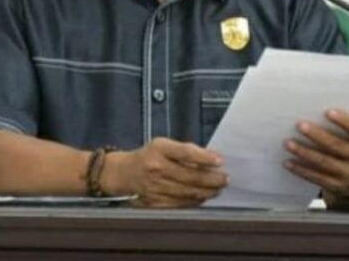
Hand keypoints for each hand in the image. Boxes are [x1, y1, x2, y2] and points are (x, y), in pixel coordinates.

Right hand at [103, 137, 228, 207]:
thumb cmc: (148, 156)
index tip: (220, 161)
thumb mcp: (164, 145)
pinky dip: (194, 201)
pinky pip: (180, 204)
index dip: (204, 158)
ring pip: (187, 193)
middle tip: (225, 179)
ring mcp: (155, 187)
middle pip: (190, 177)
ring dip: (207, 192)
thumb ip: (188, 150)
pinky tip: (203, 197)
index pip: (186, 153)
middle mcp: (156, 168)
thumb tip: (213, 158)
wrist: (124, 173)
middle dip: (212, 180)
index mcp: (159, 149)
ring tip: (217, 189)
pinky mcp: (156, 202)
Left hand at [283, 109, 348, 205]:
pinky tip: (289, 162)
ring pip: (324, 163)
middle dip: (317, 135)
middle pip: (337, 146)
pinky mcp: (338, 187)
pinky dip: (301, 170)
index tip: (328, 112)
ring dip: (304, 152)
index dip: (344, 121)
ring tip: (289, 143)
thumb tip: (317, 113)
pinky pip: (317, 178)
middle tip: (300, 126)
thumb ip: (345, 126)